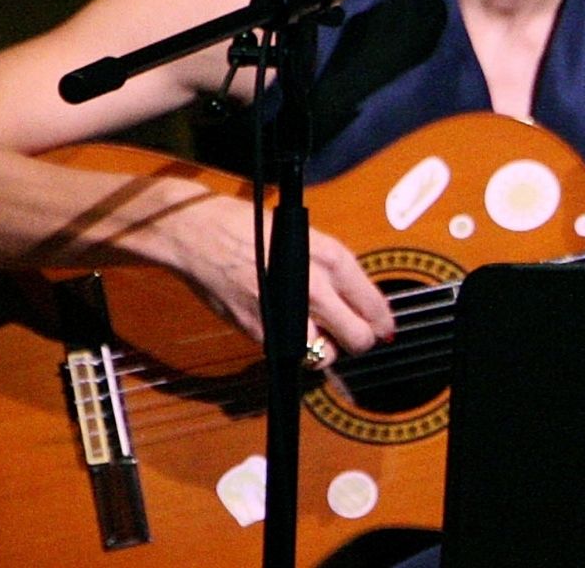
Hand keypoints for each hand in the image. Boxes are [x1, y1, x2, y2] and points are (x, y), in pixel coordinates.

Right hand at [168, 194, 394, 365]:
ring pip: (326, 356)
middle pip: (359, 340)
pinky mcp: (261, 332)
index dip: (382, 322)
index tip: (383, 327)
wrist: (200, 234)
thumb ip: (335, 269)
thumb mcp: (305, 236)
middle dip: (360, 340)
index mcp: (331, 259)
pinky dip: (294, 347)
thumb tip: (359, 300)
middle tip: (354, 334)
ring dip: (327, 350)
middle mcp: (314, 288)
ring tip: (320, 333)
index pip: (374, 307)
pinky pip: (291, 353)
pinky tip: (289, 326)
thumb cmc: (251, 228)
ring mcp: (288, 314)